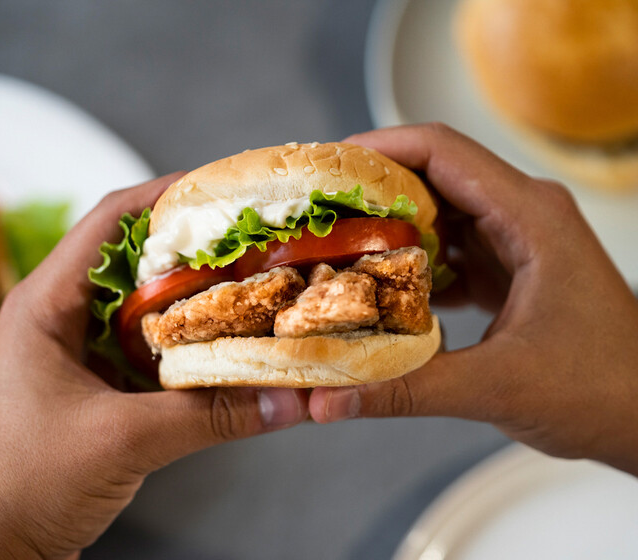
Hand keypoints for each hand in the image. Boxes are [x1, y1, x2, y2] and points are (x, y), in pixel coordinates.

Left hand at [0, 174, 307, 559]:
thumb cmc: (23, 487)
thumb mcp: (123, 441)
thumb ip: (208, 416)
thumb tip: (288, 398)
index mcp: (44, 304)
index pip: (109, 221)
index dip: (166, 195)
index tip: (225, 187)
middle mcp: (56, 316)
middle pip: (130, 257)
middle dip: (191, 245)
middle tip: (252, 238)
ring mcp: (72, 352)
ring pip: (140, 304)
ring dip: (189, 296)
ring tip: (247, 283)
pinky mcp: (89, 386)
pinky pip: (142, 347)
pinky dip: (182, 342)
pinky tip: (220, 345)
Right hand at [310, 124, 637, 475]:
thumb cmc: (605, 391)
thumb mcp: (498, 387)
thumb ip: (406, 390)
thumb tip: (326, 399)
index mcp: (530, 216)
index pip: (442, 151)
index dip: (377, 148)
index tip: (324, 169)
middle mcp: (523, 215)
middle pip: (432, 175)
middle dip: (368, 190)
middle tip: (313, 213)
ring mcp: (518, 241)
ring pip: (438, 212)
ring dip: (386, 227)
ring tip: (331, 246)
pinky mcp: (510, 270)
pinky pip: (449, 249)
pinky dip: (410, 262)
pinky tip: (376, 288)